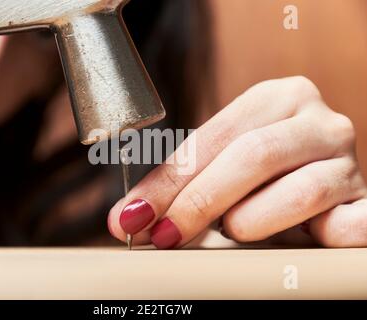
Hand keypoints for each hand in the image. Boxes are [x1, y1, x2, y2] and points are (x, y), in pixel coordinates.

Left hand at [107, 76, 366, 248]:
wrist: (318, 179)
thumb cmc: (262, 175)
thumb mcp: (221, 165)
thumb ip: (181, 184)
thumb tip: (128, 217)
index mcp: (276, 98)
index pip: (215, 136)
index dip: (171, 179)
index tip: (135, 216)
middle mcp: (318, 121)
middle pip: (254, 155)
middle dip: (200, 200)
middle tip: (165, 235)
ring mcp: (347, 160)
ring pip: (301, 190)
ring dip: (253, 219)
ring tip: (234, 231)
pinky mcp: (365, 202)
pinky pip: (351, 224)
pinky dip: (325, 237)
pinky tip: (306, 243)